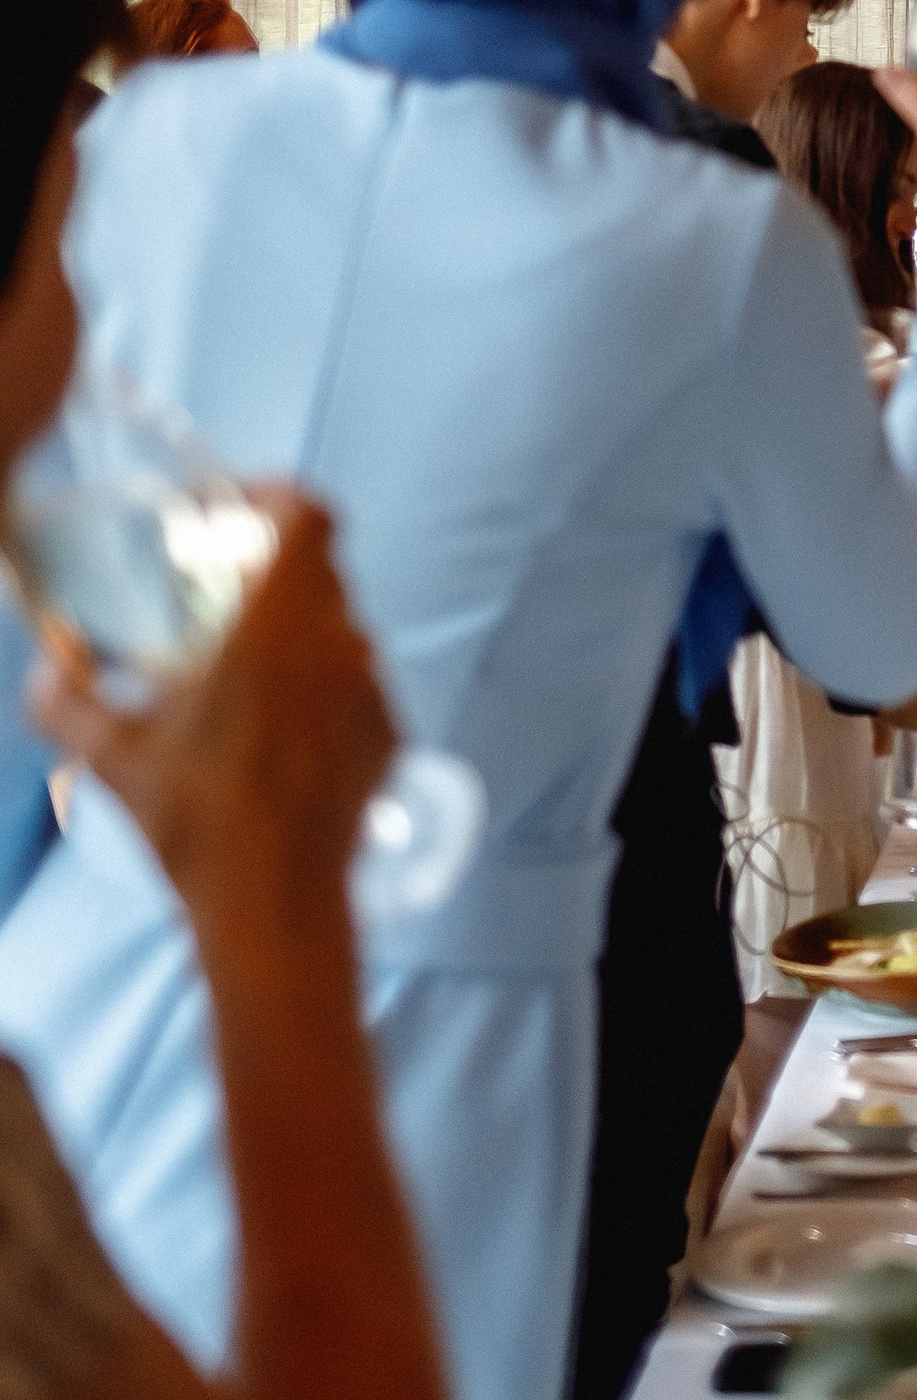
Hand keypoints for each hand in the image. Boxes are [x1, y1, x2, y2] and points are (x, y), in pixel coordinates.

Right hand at [31, 496, 391, 930]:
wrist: (274, 905)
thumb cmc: (195, 823)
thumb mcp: (111, 756)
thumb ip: (64, 701)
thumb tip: (43, 670)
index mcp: (276, 623)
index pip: (308, 513)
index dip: (278, 495)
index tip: (242, 505)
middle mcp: (338, 643)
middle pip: (319, 570)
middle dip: (272, 573)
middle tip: (223, 598)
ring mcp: (372, 688)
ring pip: (339, 629)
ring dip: (297, 636)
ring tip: (245, 677)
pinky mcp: (390, 733)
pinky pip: (358, 685)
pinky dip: (323, 691)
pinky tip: (279, 733)